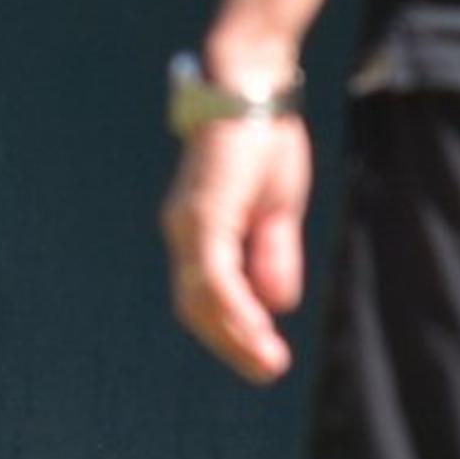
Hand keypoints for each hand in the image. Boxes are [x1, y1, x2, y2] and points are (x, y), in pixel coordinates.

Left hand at [161, 113, 310, 382]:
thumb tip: (275, 306)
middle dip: (231, 344)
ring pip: (201, 298)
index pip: (203, 298)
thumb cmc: (262, 142)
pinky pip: (215, 274)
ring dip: (235, 336)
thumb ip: (271, 257)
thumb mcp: (275, 211)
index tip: (264, 359)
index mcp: (198, 232)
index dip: (231, 332)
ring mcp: (189, 222)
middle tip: (268, 370)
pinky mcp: (204, 213)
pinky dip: (234, 308)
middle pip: (196, 307)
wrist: (252, 87)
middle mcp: (184, 231)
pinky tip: (259, 331)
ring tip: (269, 364)